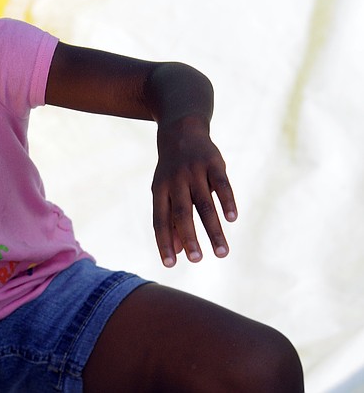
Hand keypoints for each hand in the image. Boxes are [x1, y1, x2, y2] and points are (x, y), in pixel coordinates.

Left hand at [151, 115, 236, 266]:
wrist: (180, 129)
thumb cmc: (172, 170)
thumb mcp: (165, 191)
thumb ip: (171, 221)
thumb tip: (177, 252)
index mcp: (160, 191)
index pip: (160, 220)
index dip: (164, 242)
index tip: (170, 264)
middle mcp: (175, 182)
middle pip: (181, 214)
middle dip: (189, 238)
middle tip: (197, 260)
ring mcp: (194, 172)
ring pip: (204, 204)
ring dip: (213, 229)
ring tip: (222, 252)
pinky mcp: (213, 163)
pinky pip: (222, 185)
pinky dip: (227, 201)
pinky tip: (232, 219)